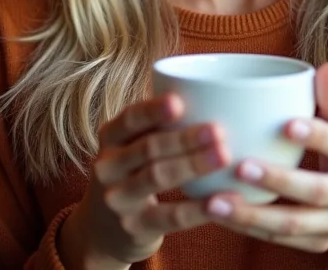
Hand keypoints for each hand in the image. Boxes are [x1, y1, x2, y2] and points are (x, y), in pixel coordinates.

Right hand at [59, 94, 229, 269]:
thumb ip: (156, 126)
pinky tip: (220, 200)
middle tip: (218, 130)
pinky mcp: (135, 228)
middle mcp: (108, 167)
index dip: (153, 110)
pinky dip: (197, 208)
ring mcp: (119, 200)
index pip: (129, 119)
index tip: (179, 101)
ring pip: (157, 177)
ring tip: (224, 156)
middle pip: (148, 148)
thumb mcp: (130, 148)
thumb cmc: (132, 175)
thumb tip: (209, 95)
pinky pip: (170, 217)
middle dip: (184, 138)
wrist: (103, 231)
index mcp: (110, 138)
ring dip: (193, 165)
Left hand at [205, 64, 327, 268]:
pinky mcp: (316, 243)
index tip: (286, 124)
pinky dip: (248, 229)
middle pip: (315, 191)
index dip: (316, 136)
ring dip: (252, 215)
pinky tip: (219, 214)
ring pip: (293, 224)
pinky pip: (279, 239)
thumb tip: (326, 69)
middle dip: (277, 180)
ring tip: (215, 202)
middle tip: (240, 166)